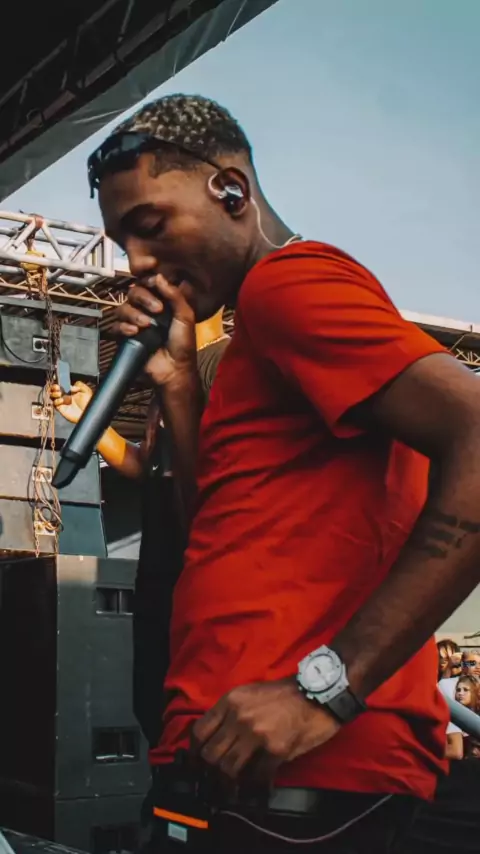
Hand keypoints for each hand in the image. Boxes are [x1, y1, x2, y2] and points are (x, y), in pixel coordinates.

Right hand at [50, 381, 91, 423]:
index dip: (58, 384)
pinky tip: (61, 400)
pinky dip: (56, 401)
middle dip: (53, 388)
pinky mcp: (61, 409)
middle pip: (54, 390)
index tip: (59, 383)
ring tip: (59, 393)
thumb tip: (71, 386)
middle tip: (57, 387)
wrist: (88, 413)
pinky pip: (55, 404)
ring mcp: (62, 402)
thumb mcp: (86, 390)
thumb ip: (79, 385)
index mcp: (70, 391)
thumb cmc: (89, 403)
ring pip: (52, 397)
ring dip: (54, 394)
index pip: (61, 386)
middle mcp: (65, 396)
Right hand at [113, 275, 195, 387]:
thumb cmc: (183, 345)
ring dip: (134, 314)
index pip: (149, 284)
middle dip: (144, 298)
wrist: (175, 369)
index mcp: (162, 303)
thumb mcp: (185, 316)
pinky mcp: (127, 337)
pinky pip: (116, 326)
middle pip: (134, 292)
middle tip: (157, 310)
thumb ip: (174, 295)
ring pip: (123, 308)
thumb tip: (158, 276)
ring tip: (146, 325)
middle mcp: (147, 311)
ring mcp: (136, 323)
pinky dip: (124, 327)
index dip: (149, 281)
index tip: (154, 282)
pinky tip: (135, 332)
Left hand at [191, 677, 340, 781]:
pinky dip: (256, 786)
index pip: (199, 731)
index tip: (197, 764)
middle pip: (210, 754)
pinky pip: (256, 776)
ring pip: (228, 768)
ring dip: (229, 783)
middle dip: (210, 772)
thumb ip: (231, 715)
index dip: (194, 753)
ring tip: (233, 789)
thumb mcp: (250, 694)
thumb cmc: (285, 694)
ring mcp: (256, 733)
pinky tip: (259, 788)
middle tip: (214, 781)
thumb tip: (218, 741)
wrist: (318, 693)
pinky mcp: (275, 749)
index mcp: (230, 701)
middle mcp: (239, 716)